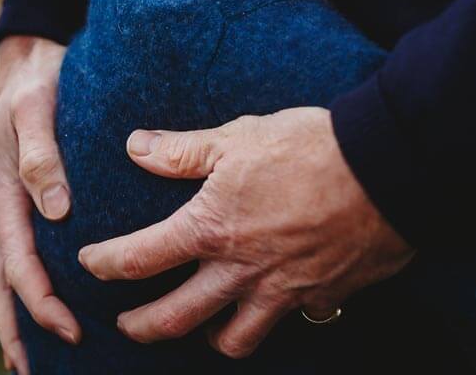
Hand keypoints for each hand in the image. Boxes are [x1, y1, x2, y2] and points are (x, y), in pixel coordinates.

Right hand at [0, 35, 79, 373]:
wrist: (30, 56)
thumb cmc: (35, 81)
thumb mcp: (35, 109)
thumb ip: (41, 155)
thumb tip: (55, 211)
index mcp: (4, 195)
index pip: (20, 267)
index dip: (42, 304)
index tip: (71, 331)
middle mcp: (6, 208)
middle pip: (4, 284)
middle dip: (22, 328)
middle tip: (40, 370)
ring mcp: (14, 206)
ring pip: (9, 274)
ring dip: (21, 316)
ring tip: (36, 358)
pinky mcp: (29, 198)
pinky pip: (25, 251)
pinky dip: (30, 284)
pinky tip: (53, 302)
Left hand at [77, 107, 413, 358]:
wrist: (387, 168)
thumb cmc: (310, 146)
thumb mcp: (239, 136)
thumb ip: (183, 151)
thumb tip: (135, 147)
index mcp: (212, 228)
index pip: (140, 259)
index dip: (106, 265)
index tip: (88, 264)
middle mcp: (241, 271)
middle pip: (174, 319)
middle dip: (141, 326)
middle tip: (125, 325)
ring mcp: (283, 291)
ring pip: (232, 339)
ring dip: (208, 336)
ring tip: (200, 325)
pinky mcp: (322, 296)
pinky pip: (293, 321)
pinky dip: (280, 318)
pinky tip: (278, 303)